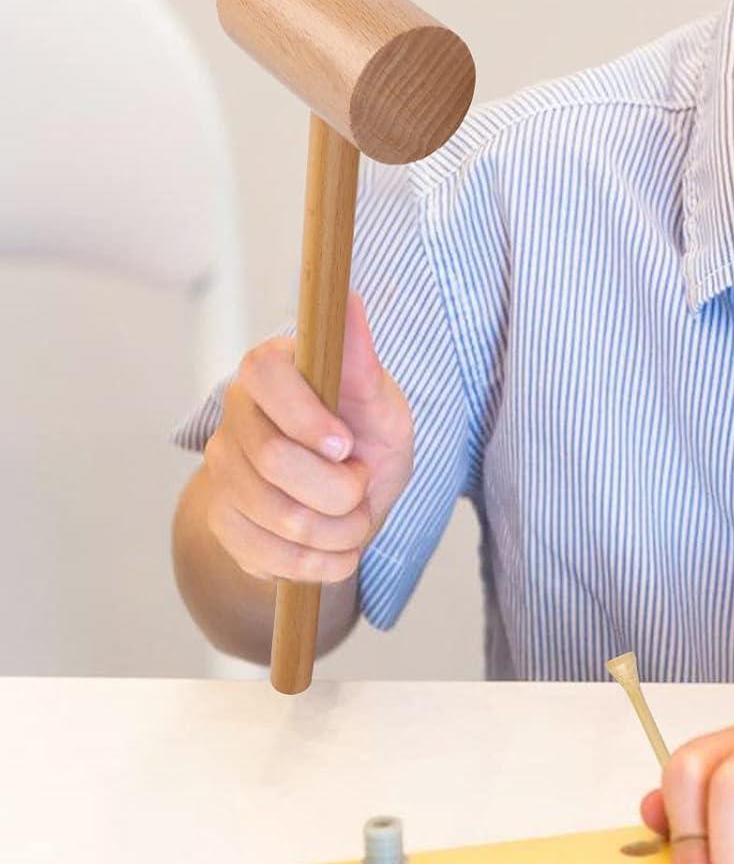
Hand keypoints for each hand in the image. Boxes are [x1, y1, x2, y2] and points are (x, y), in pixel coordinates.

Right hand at [200, 290, 413, 582]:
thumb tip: (350, 301)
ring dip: (339, 529)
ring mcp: (223, 471)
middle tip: (361, 484)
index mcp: (271, 371)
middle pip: (272, 460)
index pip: (264, 376)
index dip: (305, 418)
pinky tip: (338, 546)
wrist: (349, 505)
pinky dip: (322, 562)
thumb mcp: (381, 405)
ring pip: (277, 516)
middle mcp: (236, 416)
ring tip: (356, 515)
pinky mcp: (224, 522)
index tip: (346, 445)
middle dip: (340, 488)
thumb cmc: (368, 440)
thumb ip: (362, 362)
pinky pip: (270, 555)